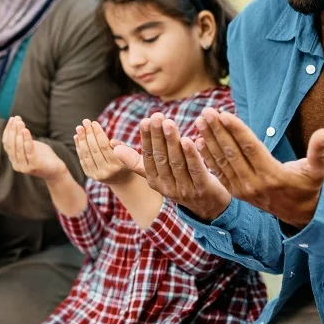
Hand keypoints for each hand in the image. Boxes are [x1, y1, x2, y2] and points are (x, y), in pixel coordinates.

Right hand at [2, 116, 67, 180]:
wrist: (56, 170)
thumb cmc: (44, 156)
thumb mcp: (31, 145)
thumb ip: (23, 139)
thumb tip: (17, 123)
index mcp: (14, 159)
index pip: (6, 143)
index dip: (8, 130)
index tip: (12, 119)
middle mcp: (16, 164)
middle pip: (11, 145)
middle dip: (12, 130)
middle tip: (16, 119)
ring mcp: (24, 167)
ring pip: (18, 148)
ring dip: (18, 134)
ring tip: (20, 123)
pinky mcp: (33, 167)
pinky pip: (28, 151)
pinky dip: (26, 140)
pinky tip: (26, 130)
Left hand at [74, 120, 132, 185]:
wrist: (121, 178)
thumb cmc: (126, 159)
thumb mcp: (129, 152)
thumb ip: (121, 145)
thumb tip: (112, 141)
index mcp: (118, 165)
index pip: (104, 146)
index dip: (98, 133)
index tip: (94, 122)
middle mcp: (107, 172)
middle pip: (94, 150)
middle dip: (88, 134)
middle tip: (85, 121)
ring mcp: (97, 175)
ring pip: (86, 155)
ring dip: (81, 140)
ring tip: (79, 128)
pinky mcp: (90, 175)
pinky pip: (83, 159)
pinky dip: (79, 148)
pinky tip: (77, 137)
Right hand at [112, 112, 231, 221]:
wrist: (209, 207)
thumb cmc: (180, 182)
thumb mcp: (158, 174)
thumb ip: (138, 161)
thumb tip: (114, 147)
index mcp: (154, 181)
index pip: (148, 157)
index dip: (147, 139)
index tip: (145, 120)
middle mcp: (167, 187)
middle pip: (161, 158)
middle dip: (158, 136)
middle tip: (157, 116)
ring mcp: (185, 189)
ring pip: (177, 162)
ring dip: (172, 141)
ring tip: (169, 123)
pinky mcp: (203, 188)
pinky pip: (195, 170)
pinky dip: (192, 154)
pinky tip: (189, 139)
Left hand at [195, 107, 323, 228]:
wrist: (299, 214)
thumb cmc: (309, 186)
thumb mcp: (319, 170)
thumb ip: (319, 151)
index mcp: (272, 175)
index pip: (250, 148)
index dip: (236, 130)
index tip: (223, 114)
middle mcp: (254, 183)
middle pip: (232, 153)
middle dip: (218, 131)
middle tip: (206, 111)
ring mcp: (243, 190)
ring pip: (222, 161)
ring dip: (209, 140)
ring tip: (199, 121)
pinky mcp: (236, 193)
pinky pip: (218, 172)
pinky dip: (207, 156)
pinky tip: (198, 140)